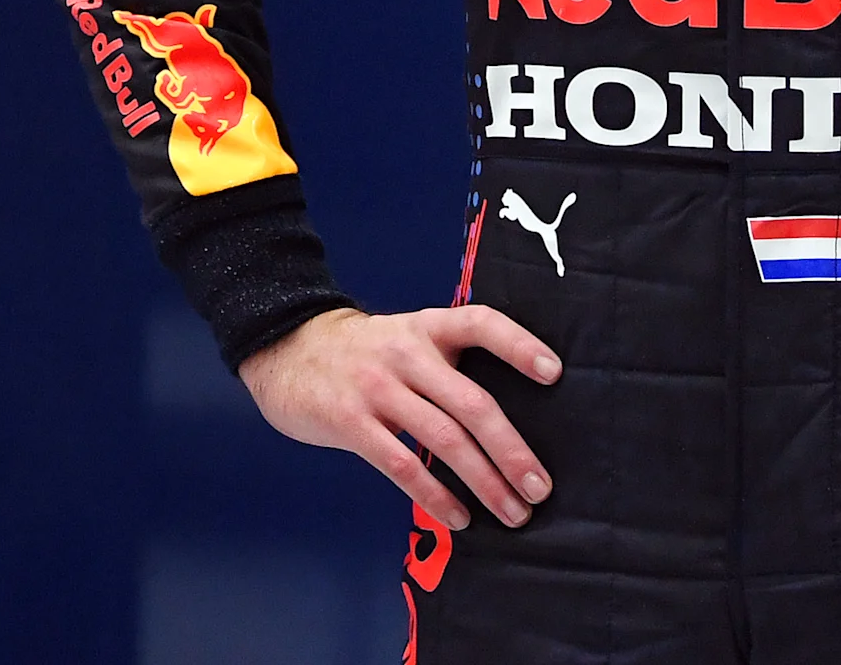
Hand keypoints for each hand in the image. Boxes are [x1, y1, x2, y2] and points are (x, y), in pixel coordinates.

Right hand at [237, 305, 560, 530]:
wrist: (285, 347)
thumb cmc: (362, 353)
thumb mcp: (405, 337)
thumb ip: (446, 363)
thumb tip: (505, 421)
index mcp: (425, 327)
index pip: (480, 323)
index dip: (519, 345)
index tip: (554, 373)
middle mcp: (406, 354)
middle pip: (471, 403)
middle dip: (511, 450)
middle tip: (540, 487)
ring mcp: (377, 388)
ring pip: (443, 440)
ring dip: (484, 482)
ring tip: (512, 512)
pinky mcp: (350, 422)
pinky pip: (401, 465)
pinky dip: (435, 496)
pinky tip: (459, 517)